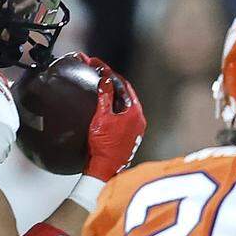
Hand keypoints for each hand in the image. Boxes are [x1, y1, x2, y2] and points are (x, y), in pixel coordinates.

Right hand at [81, 55, 145, 181]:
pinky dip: (113, 106)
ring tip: (98, 84)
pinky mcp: (129, 136)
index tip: (96, 64)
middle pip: (125, 93)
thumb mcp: (101, 118)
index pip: (123, 85)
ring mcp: (135, 129)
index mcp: (135, 112)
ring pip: (124, 104)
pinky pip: (122, 115)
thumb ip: (104, 96)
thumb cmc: (103, 147)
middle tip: (96, 70)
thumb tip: (105, 79)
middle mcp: (139, 119)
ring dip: (112, 93)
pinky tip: (102, 105)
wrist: (104, 171)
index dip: (109, 72)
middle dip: (111, 80)